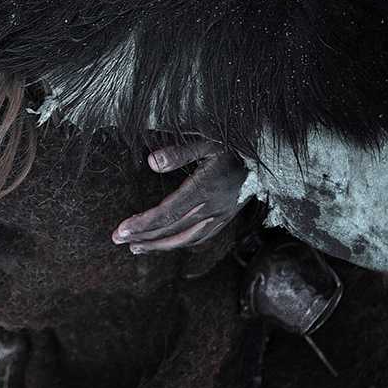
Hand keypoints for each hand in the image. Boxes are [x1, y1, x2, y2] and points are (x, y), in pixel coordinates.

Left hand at [112, 140, 248, 253]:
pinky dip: (181, 243)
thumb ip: (179, 152)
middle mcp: (213, 207)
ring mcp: (222, 215)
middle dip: (143, 237)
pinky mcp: (227, 217)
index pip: (167, 214)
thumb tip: (151, 162)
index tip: (121, 230)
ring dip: (159, 246)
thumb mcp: (207, 140)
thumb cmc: (235, 144)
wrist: (269, 157)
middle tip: (118, 240)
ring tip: (137, 247)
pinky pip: (201, 237)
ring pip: (186, 239)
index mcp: (205, 188)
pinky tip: (168, 243)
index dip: (143, 224)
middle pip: (172, 230)